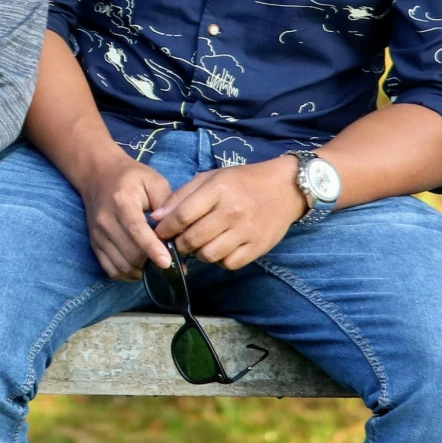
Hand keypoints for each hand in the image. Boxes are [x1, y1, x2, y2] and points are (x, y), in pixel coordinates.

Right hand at [70, 152, 174, 279]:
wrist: (98, 175)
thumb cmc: (131, 177)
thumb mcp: (154, 181)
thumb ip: (167, 204)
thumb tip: (177, 231)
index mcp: (121, 201)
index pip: (136, 229)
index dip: (152, 248)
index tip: (167, 262)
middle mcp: (105, 220)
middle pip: (130, 252)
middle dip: (152, 262)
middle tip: (171, 262)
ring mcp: (97, 235)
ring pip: (121, 265)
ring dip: (141, 271)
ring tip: (156, 265)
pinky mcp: (94, 244)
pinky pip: (111, 269)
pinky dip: (128, 274)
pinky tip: (140, 268)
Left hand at [150, 159, 308, 271]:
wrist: (284, 188)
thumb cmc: (242, 182)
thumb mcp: (211, 178)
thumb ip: (182, 196)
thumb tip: (157, 218)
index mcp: (218, 190)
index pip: (182, 216)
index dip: (166, 228)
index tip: (160, 232)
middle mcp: (232, 212)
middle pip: (192, 239)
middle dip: (178, 244)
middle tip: (178, 241)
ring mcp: (246, 232)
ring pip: (208, 255)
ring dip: (198, 253)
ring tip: (200, 244)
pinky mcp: (257, 248)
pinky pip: (228, 264)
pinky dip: (219, 260)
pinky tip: (220, 248)